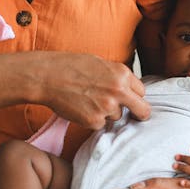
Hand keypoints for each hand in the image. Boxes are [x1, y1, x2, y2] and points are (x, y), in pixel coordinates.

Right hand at [32, 52, 150, 129]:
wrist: (47, 77)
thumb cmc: (71, 67)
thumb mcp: (101, 64)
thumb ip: (117, 77)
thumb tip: (128, 89)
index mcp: (122, 74)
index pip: (141, 91)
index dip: (135, 96)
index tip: (133, 101)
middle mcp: (119, 90)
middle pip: (142, 110)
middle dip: (140, 114)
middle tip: (136, 117)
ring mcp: (107, 107)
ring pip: (116, 117)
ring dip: (107, 113)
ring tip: (88, 101)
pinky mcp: (94, 121)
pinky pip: (100, 124)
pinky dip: (92, 120)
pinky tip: (81, 108)